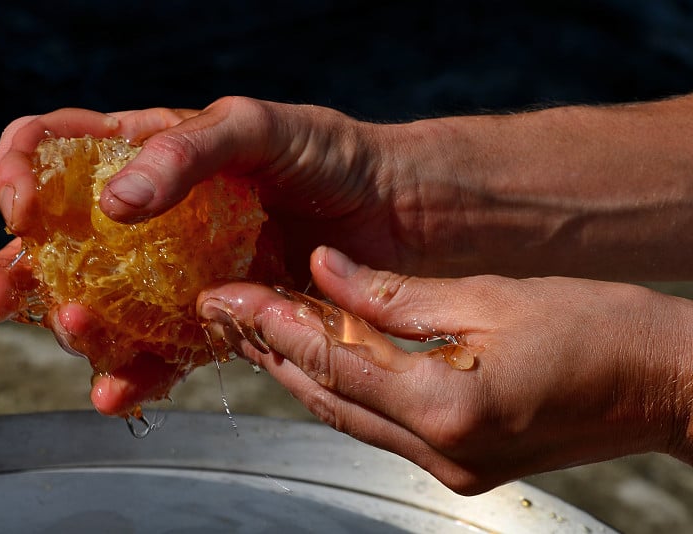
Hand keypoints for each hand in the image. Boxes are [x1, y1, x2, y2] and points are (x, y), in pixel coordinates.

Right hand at [0, 98, 412, 412]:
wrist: (397, 212)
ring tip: (75, 330)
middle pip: (62, 243)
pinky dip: (133, 374)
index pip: (57, 152)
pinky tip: (114, 391)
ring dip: (72, 325)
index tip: (23, 209)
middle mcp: (156, 217)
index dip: (19, 173)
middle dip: (18, 268)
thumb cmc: (331, 154)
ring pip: (102, 305)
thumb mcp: (257, 127)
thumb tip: (111, 203)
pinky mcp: (216, 319)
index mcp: (152, 155)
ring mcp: (180, 272)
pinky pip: (161, 352)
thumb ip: (186, 151)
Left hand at [197, 246, 692, 494]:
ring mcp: (449, 467)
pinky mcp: (459, 465)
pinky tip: (317, 357)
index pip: (333, 362)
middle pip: (327, 397)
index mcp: (449, 406)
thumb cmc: (598, 331)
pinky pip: (378, 424)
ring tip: (254, 327)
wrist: (662, 383)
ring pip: (346, 416)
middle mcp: (441, 452)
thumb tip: (326, 269)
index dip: (272, 325)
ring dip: (298, 371)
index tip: (227, 297)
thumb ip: (395, 293)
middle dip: (270, 350)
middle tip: (224, 309)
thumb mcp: (491, 296)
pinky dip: (342, 388)